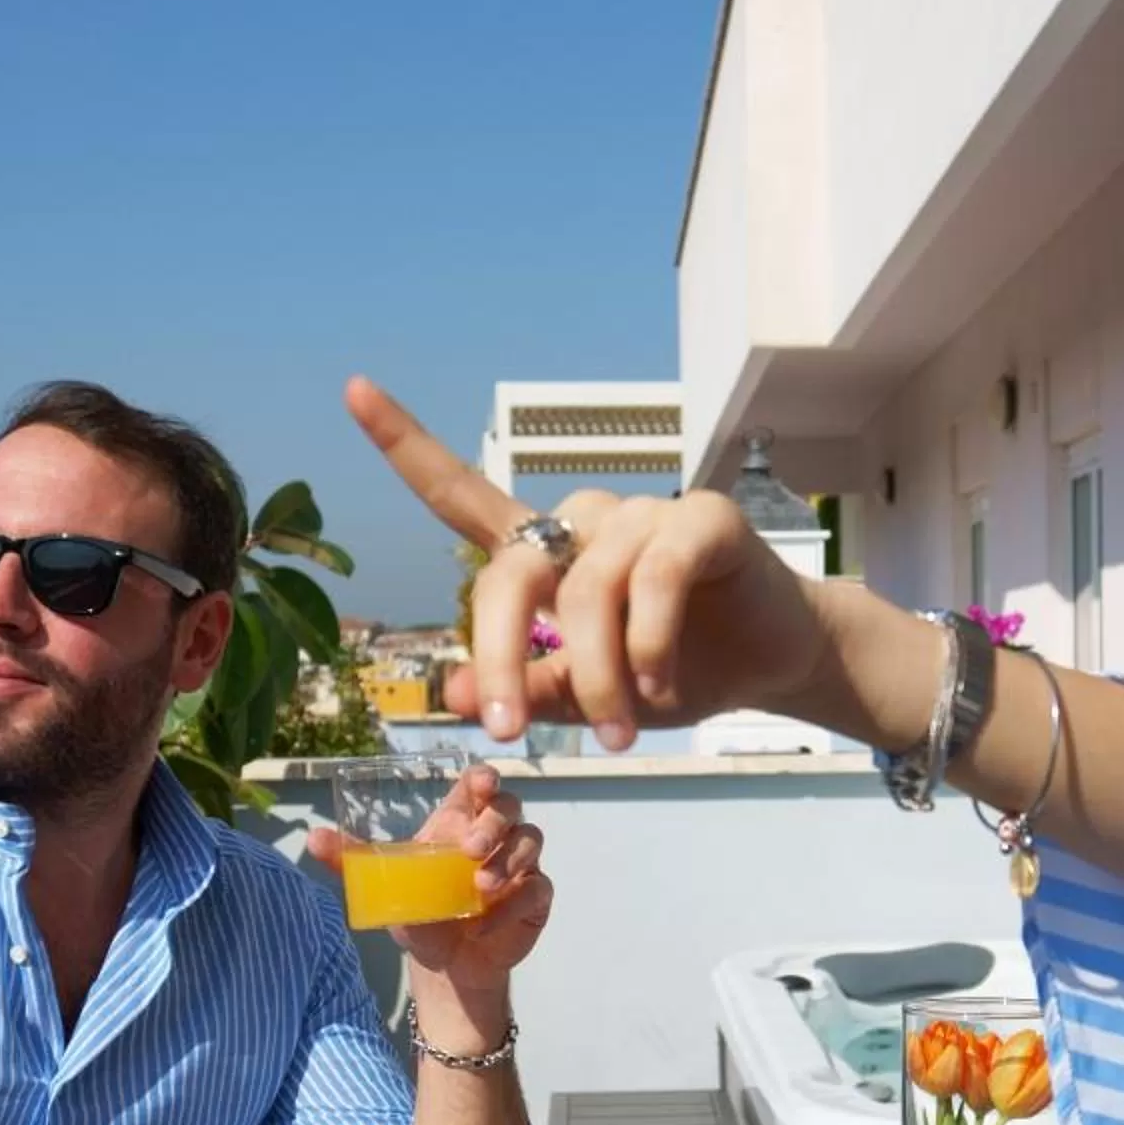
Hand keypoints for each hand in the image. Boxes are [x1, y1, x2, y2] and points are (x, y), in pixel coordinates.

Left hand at [309, 763, 551, 987]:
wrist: (447, 965)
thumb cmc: (420, 914)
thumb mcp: (384, 885)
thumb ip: (352, 861)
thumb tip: (312, 837)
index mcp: (460, 821)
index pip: (480, 785)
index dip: (485, 776)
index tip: (481, 783)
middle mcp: (495, 836)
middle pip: (510, 807)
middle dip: (494, 823)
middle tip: (470, 850)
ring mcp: (520, 865)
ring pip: (531, 840)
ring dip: (509, 861)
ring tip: (481, 887)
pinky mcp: (534, 898)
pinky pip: (537, 889)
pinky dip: (513, 905)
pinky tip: (484, 924)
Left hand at [346, 376, 831, 747]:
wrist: (771, 662)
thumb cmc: (674, 670)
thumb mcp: (586, 696)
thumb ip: (524, 687)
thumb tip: (450, 693)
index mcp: (544, 552)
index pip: (461, 493)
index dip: (406, 443)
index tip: (352, 391)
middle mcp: (582, 521)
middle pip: (509, 575)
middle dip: (499, 659)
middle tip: (505, 733)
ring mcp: (641, 512)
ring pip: (587, 593)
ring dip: (596, 678)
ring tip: (620, 733)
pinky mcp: (701, 517)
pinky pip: (652, 580)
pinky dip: (647, 647)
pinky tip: (662, 688)